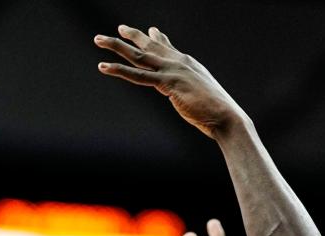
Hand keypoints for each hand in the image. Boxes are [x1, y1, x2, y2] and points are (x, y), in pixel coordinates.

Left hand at [95, 25, 245, 138]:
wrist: (226, 117)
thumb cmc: (217, 112)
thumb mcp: (202, 96)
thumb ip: (191, 91)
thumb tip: (188, 95)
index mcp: (188, 65)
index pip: (169, 49)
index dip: (158, 39)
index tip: (150, 31)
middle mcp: (179, 62)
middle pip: (151, 46)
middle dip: (132, 36)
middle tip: (119, 29)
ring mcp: (172, 71)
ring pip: (138, 55)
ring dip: (116, 46)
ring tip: (98, 39)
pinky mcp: (167, 83)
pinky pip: (138, 75)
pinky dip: (119, 70)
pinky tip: (104, 66)